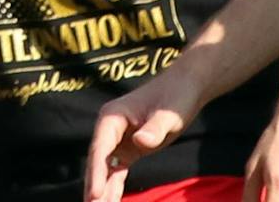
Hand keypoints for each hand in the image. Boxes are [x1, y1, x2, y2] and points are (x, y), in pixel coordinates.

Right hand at [84, 77, 194, 201]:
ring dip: (102, 189)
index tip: (95, 194)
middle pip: (98, 160)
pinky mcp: (130, 148)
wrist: (184, 88)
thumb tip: (139, 142)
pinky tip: (111, 201)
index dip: (96, 173)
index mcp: (112, 116)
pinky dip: (114, 186)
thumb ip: (154, 128)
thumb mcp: (168, 115)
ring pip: (106, 168)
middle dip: (94, 185)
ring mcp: (119, 139)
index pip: (100, 149)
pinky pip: (118, 170)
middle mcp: (110, 128)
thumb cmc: (175, 97)